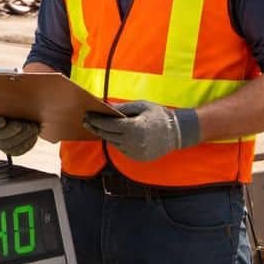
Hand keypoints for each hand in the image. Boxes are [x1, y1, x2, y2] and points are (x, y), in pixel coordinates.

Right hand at [0, 107, 39, 156]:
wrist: (19, 115)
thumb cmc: (7, 105)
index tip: (3, 120)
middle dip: (12, 131)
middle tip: (23, 125)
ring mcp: (1, 144)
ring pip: (10, 145)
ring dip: (23, 137)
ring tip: (32, 128)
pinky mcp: (12, 151)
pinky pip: (18, 150)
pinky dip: (28, 143)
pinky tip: (34, 135)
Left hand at [85, 101, 200, 161]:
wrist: (178, 132)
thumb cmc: (159, 116)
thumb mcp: (142, 106)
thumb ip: (123, 108)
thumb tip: (106, 106)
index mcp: (135, 127)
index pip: (109, 125)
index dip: (96, 120)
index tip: (87, 115)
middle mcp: (134, 142)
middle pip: (108, 135)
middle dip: (96, 127)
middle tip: (86, 121)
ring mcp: (136, 152)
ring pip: (113, 143)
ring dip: (105, 135)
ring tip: (97, 126)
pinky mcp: (138, 158)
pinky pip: (122, 149)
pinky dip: (117, 141)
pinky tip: (114, 134)